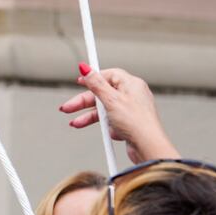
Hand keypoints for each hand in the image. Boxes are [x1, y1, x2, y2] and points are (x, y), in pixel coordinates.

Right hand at [59, 65, 177, 164]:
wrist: (147, 146)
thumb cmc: (136, 122)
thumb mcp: (111, 100)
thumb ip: (96, 84)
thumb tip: (86, 68)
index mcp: (131, 84)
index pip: (108, 75)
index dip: (93, 78)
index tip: (79, 81)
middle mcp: (131, 95)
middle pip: (102, 93)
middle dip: (83, 101)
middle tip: (68, 107)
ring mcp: (129, 109)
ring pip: (103, 108)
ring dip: (87, 115)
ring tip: (75, 123)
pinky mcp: (127, 122)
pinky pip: (109, 118)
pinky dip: (98, 123)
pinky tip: (95, 129)